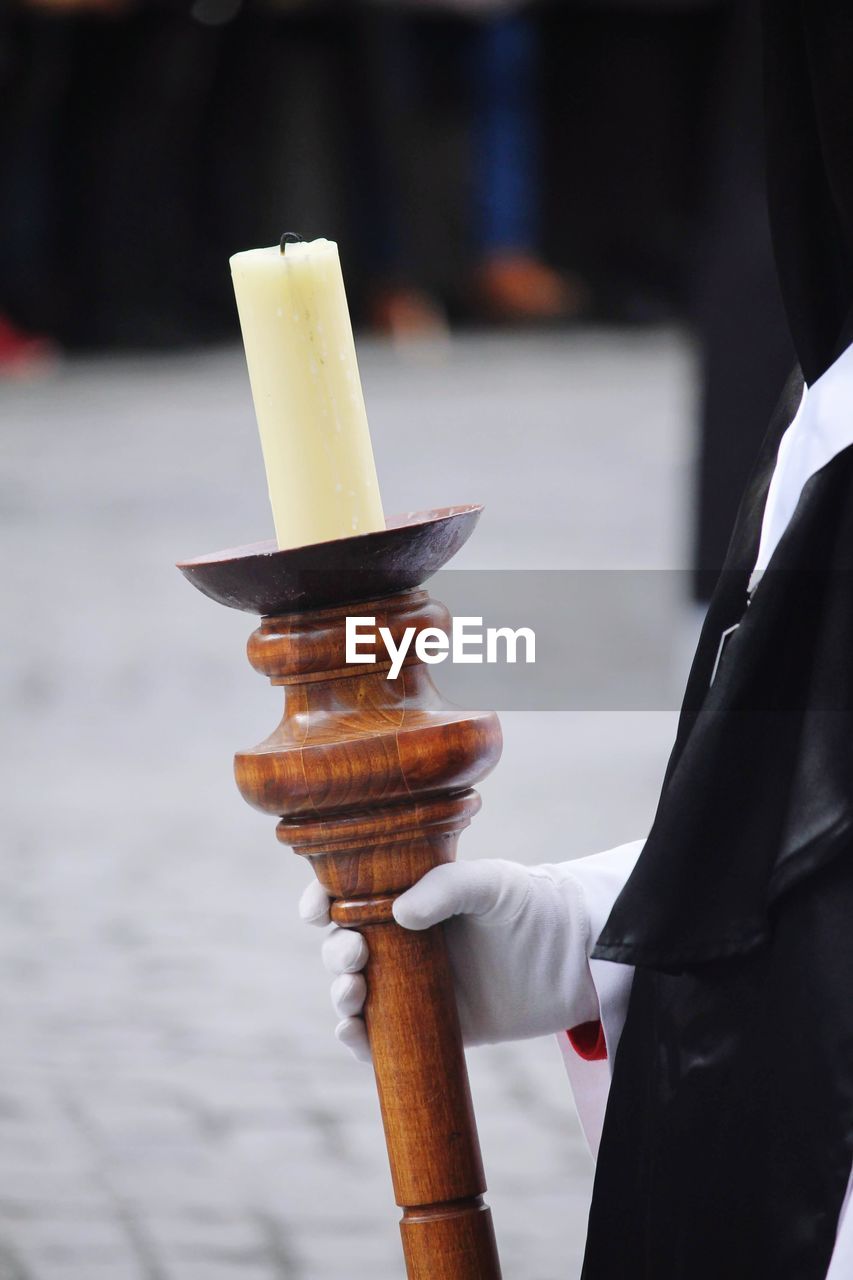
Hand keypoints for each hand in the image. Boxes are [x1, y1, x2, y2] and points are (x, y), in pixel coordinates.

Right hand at [299, 859, 600, 1061]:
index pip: (348, 896)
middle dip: (335, 951)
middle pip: (345, 947)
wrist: (580, 956)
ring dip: (340, 994)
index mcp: (410, 896)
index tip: (316, 908)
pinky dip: (357, 1040)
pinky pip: (383, 1039)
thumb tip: (396, 913)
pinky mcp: (436, 1027)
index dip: (322, 901)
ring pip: (356, 993)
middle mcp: (406, 941)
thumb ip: (448, 888)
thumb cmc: (534, 905)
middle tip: (355, 952)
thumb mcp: (492, 883)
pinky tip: (352, 1033)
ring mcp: (417, 985)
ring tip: (353, 991)